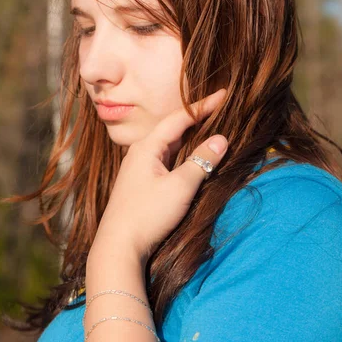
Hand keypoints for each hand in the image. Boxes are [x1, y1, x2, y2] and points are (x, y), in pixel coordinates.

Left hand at [90, 88, 227, 264]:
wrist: (117, 247)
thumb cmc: (147, 214)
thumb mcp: (179, 187)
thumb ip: (201, 161)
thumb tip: (222, 139)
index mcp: (147, 146)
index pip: (179, 118)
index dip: (203, 106)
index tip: (224, 94)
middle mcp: (141, 151)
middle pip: (173, 127)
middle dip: (197, 117)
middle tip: (220, 108)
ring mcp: (139, 167)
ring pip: (169, 143)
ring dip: (190, 134)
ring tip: (210, 125)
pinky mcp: (141, 182)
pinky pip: (166, 157)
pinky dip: (183, 151)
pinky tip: (191, 155)